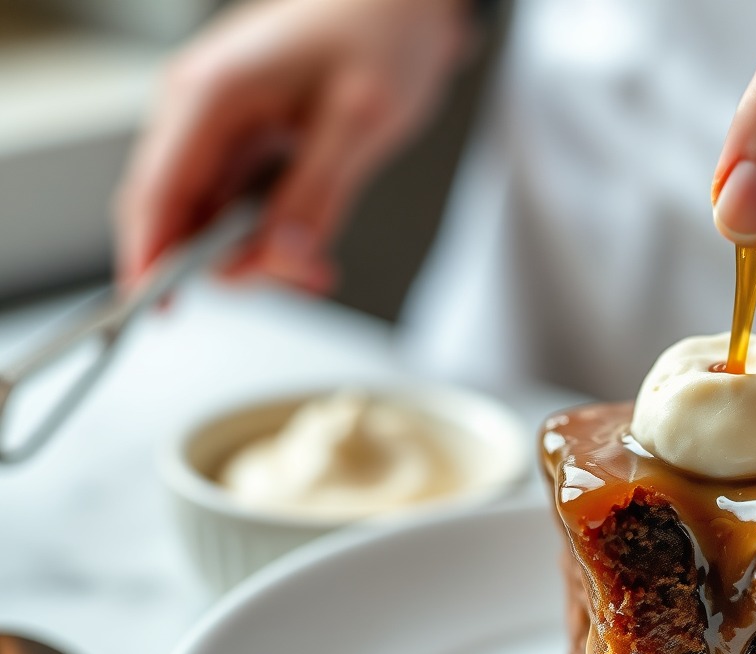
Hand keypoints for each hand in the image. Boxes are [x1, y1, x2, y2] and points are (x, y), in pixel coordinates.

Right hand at [116, 0, 472, 291]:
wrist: (399, 0)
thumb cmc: (379, 35)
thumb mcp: (360, 123)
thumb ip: (318, 195)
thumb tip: (283, 256)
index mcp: (211, 96)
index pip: (156, 194)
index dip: (148, 259)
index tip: (156, 312)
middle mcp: (199, 111)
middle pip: (177, 216)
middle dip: (232, 264)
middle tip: (302, 276)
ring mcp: (216, 126)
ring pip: (208, 220)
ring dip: (257, 256)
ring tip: (318, 262)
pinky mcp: (241, 140)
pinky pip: (235, 207)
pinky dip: (267, 238)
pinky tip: (307, 245)